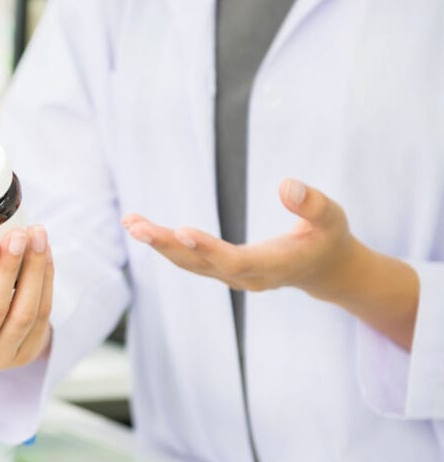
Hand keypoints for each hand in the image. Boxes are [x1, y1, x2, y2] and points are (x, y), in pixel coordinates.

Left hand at [121, 178, 358, 298]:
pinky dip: (163, 243)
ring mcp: (231, 276)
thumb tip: (287, 184)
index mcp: (275, 266)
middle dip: (167, 245)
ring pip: (188, 263)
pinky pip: (186, 258)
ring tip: (130, 223)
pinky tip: (139, 226)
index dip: (208, 248)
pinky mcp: (220, 269)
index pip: (236, 261)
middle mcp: (247, 277)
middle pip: (201, 264)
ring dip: (157, 244)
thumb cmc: (328, 237)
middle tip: (137, 227)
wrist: (324, 268)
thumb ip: (312, 204)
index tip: (181, 230)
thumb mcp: (332, 217)